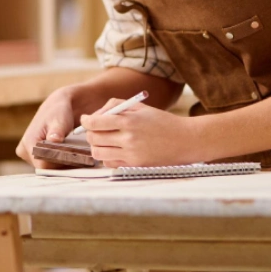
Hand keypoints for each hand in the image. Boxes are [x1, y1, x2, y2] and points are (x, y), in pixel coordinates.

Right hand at [16, 88, 76, 168]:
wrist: (57, 108)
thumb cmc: (58, 113)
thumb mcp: (59, 120)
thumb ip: (56, 132)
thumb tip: (53, 140)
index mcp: (28, 142)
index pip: (42, 164)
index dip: (58, 164)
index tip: (72, 159)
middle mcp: (25, 150)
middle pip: (45, 167)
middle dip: (60, 164)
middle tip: (76, 157)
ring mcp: (29, 155)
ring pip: (47, 167)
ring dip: (60, 163)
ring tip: (73, 155)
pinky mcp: (35, 156)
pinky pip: (48, 164)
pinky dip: (59, 161)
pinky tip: (70, 156)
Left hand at [81, 98, 199, 167]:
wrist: (184, 141)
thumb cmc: (161, 121)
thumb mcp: (139, 107)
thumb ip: (115, 106)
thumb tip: (95, 114)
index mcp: (128, 121)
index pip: (95, 123)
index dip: (86, 121)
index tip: (85, 119)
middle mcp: (128, 139)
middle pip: (94, 139)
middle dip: (89, 133)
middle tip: (94, 129)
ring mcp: (131, 155)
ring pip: (98, 153)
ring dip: (96, 146)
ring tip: (103, 140)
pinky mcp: (134, 166)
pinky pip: (110, 163)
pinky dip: (106, 157)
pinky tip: (113, 149)